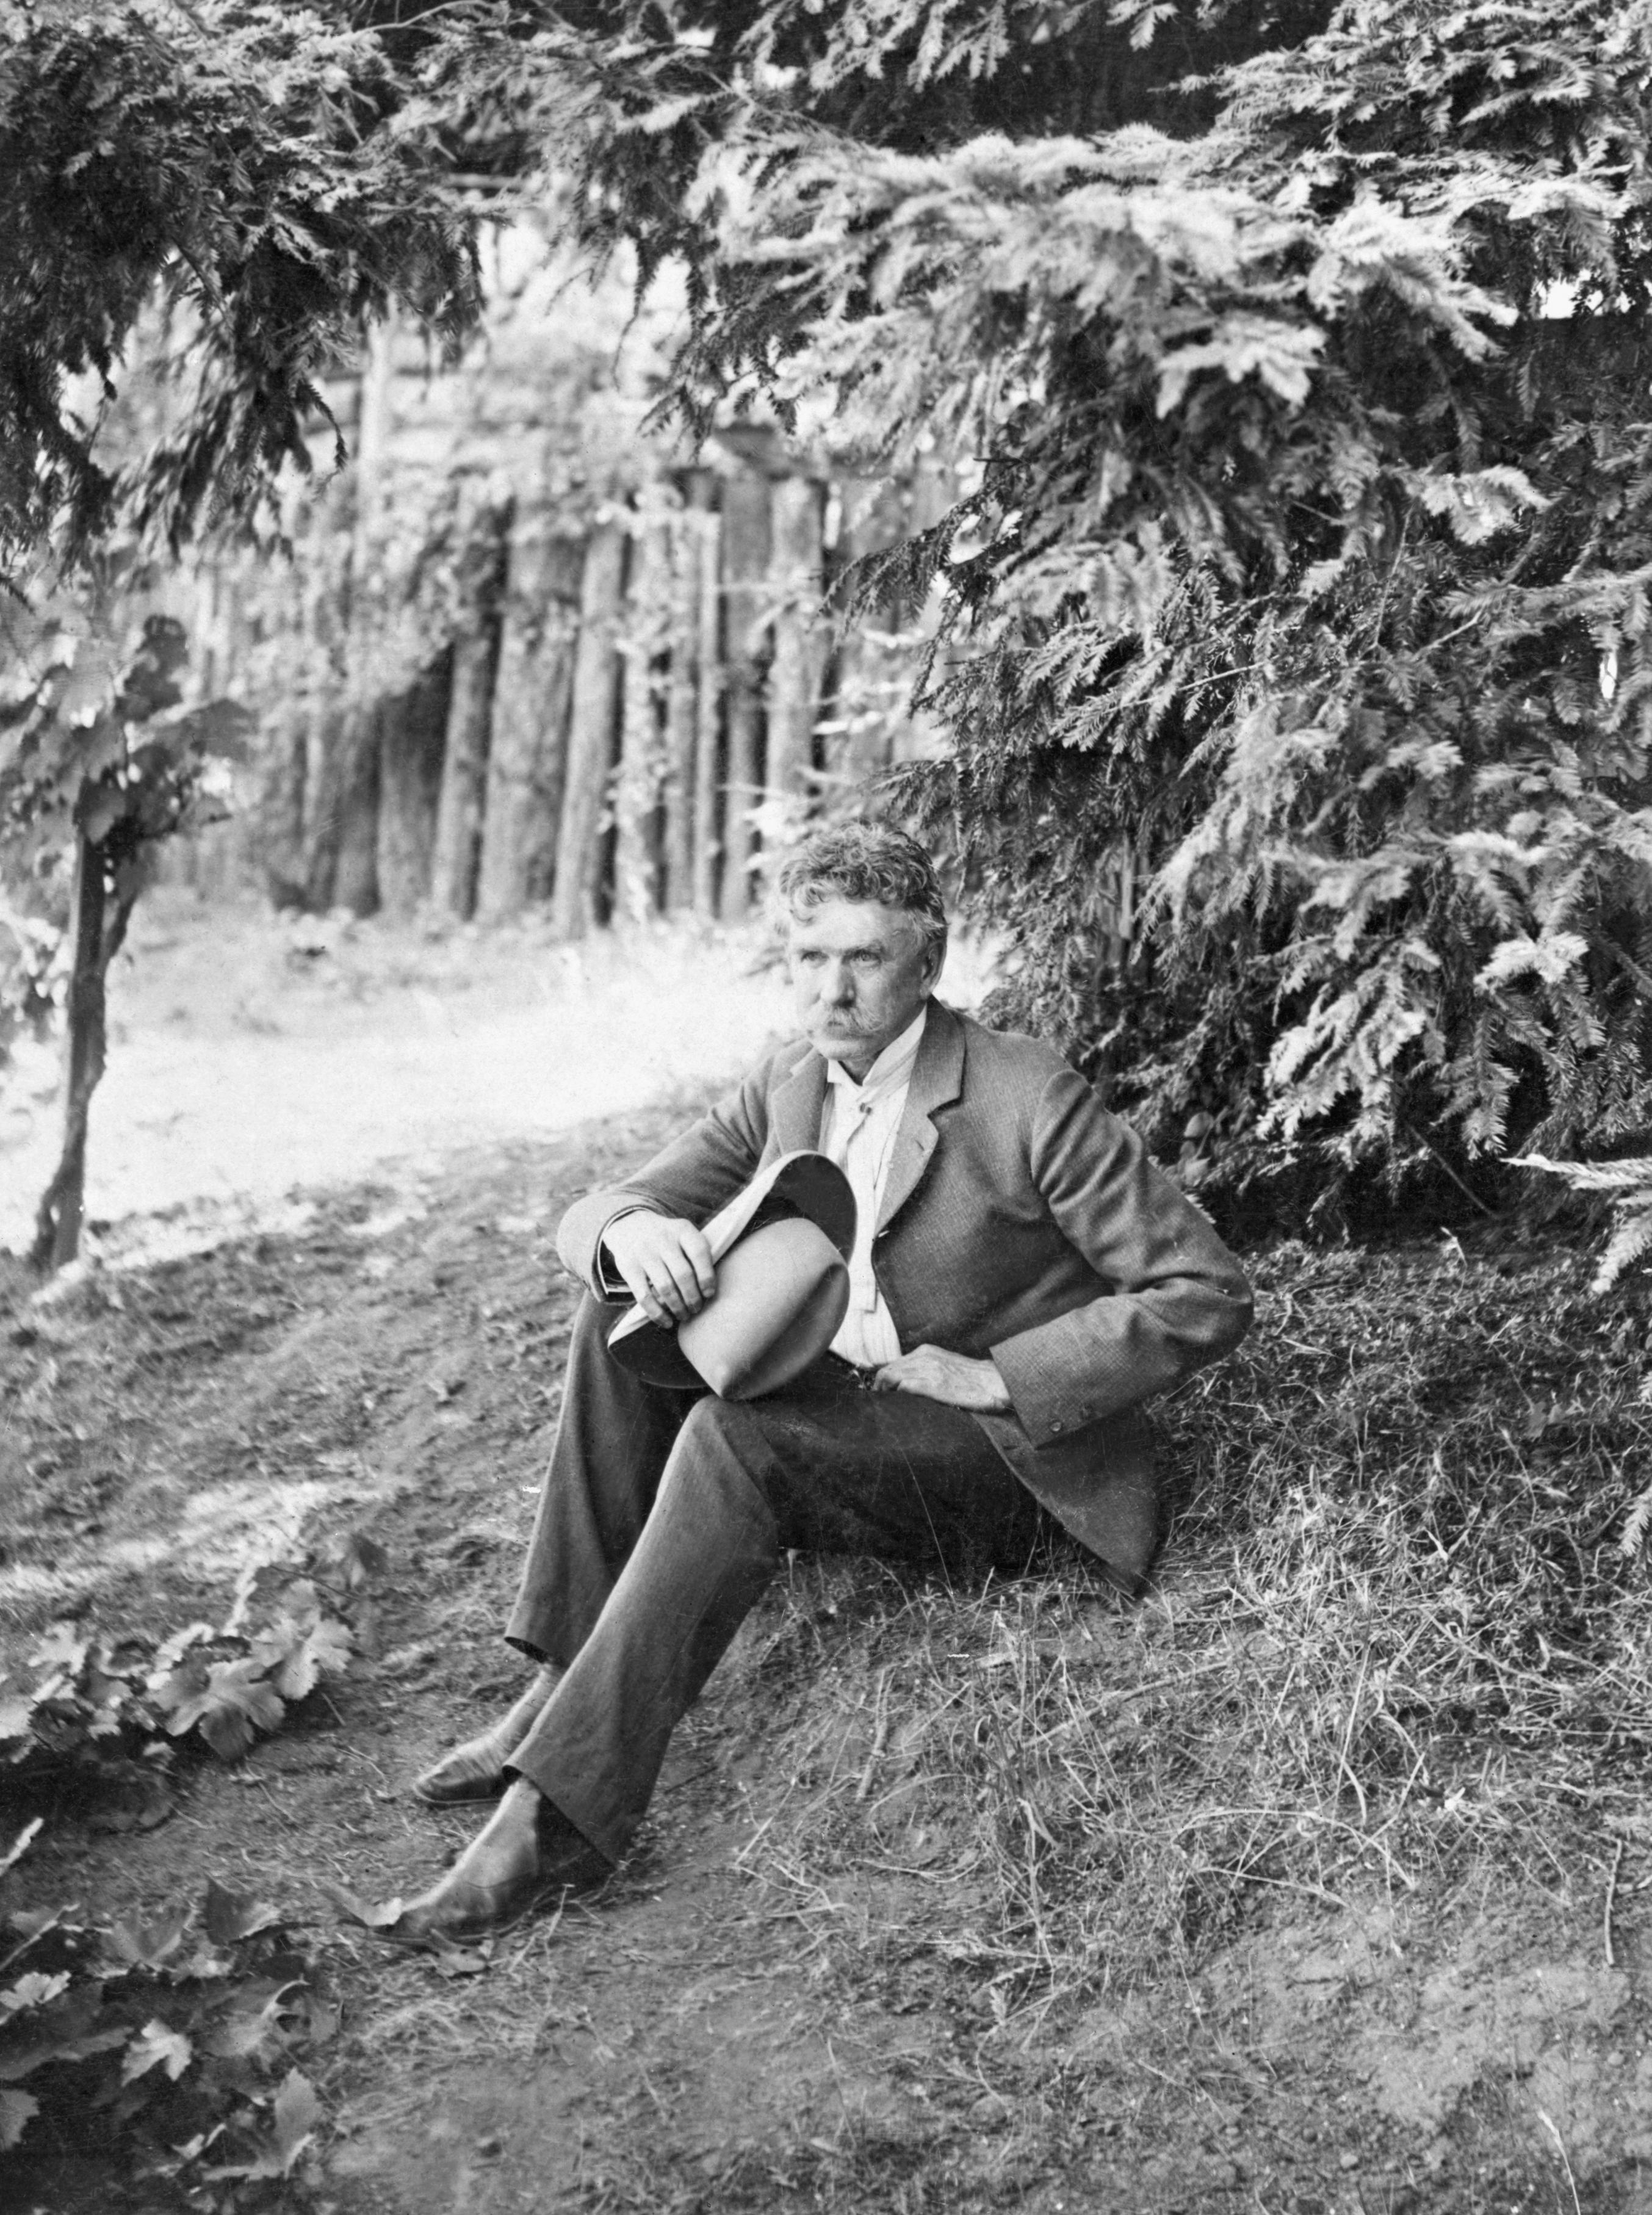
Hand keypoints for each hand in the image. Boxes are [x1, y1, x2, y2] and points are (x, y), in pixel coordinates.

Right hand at [603, 1212, 715, 1326]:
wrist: (629, 1226)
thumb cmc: (666, 1238)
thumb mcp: (682, 1235)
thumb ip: (696, 1255)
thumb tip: (709, 1291)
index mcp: (682, 1229)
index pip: (699, 1253)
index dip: (707, 1277)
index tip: (709, 1294)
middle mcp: (663, 1239)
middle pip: (683, 1274)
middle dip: (693, 1297)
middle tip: (696, 1309)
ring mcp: (644, 1252)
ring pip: (665, 1287)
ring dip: (677, 1307)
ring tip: (683, 1315)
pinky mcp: (628, 1267)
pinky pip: (644, 1296)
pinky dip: (657, 1313)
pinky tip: (666, 1321)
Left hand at [871, 1344, 1011, 1411]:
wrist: (994, 1383)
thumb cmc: (971, 1379)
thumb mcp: (945, 1365)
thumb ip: (926, 1367)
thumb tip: (905, 1382)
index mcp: (926, 1351)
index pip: (893, 1363)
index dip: (883, 1379)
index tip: (880, 1392)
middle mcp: (924, 1357)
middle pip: (888, 1370)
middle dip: (879, 1386)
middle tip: (879, 1401)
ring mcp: (928, 1370)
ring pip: (891, 1376)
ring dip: (884, 1392)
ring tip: (884, 1405)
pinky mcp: (934, 1385)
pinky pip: (904, 1387)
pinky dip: (896, 1396)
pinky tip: (897, 1406)